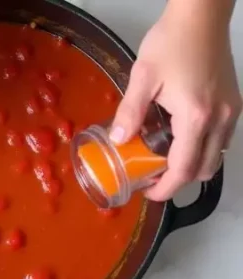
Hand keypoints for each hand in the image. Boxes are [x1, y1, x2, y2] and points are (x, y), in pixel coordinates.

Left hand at [112, 1, 240, 199]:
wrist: (201, 16)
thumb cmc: (171, 43)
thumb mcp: (142, 77)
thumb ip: (130, 112)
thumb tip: (117, 140)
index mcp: (196, 117)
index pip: (183, 169)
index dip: (165, 188)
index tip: (146, 192)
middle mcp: (220, 119)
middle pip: (204, 170)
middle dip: (178, 181)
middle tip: (151, 176)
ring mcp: (231, 111)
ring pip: (216, 156)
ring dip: (192, 165)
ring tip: (163, 158)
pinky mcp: (234, 103)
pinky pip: (221, 139)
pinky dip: (202, 148)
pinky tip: (179, 138)